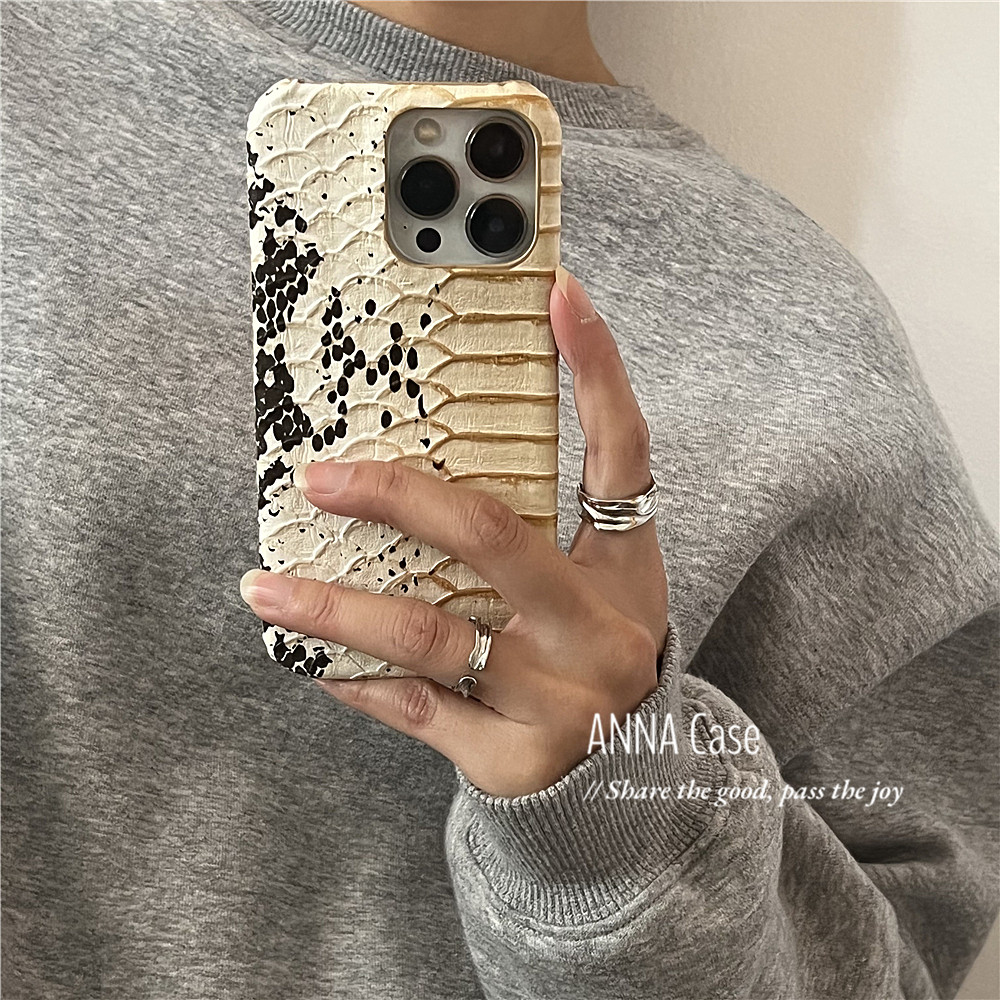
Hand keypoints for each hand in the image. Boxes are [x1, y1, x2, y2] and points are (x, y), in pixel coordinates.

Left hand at [240, 267, 668, 796]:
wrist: (632, 778)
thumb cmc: (597, 650)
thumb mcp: (603, 581)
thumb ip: (543, 523)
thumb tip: (436, 460)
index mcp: (625, 567)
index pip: (622, 450)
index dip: (597, 368)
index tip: (558, 289)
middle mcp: (596, 628)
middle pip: (492, 537)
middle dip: (396, 496)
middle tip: (318, 477)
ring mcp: (556, 699)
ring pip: (428, 635)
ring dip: (335, 609)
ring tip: (263, 589)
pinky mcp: (512, 759)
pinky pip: (414, 709)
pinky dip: (356, 680)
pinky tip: (309, 658)